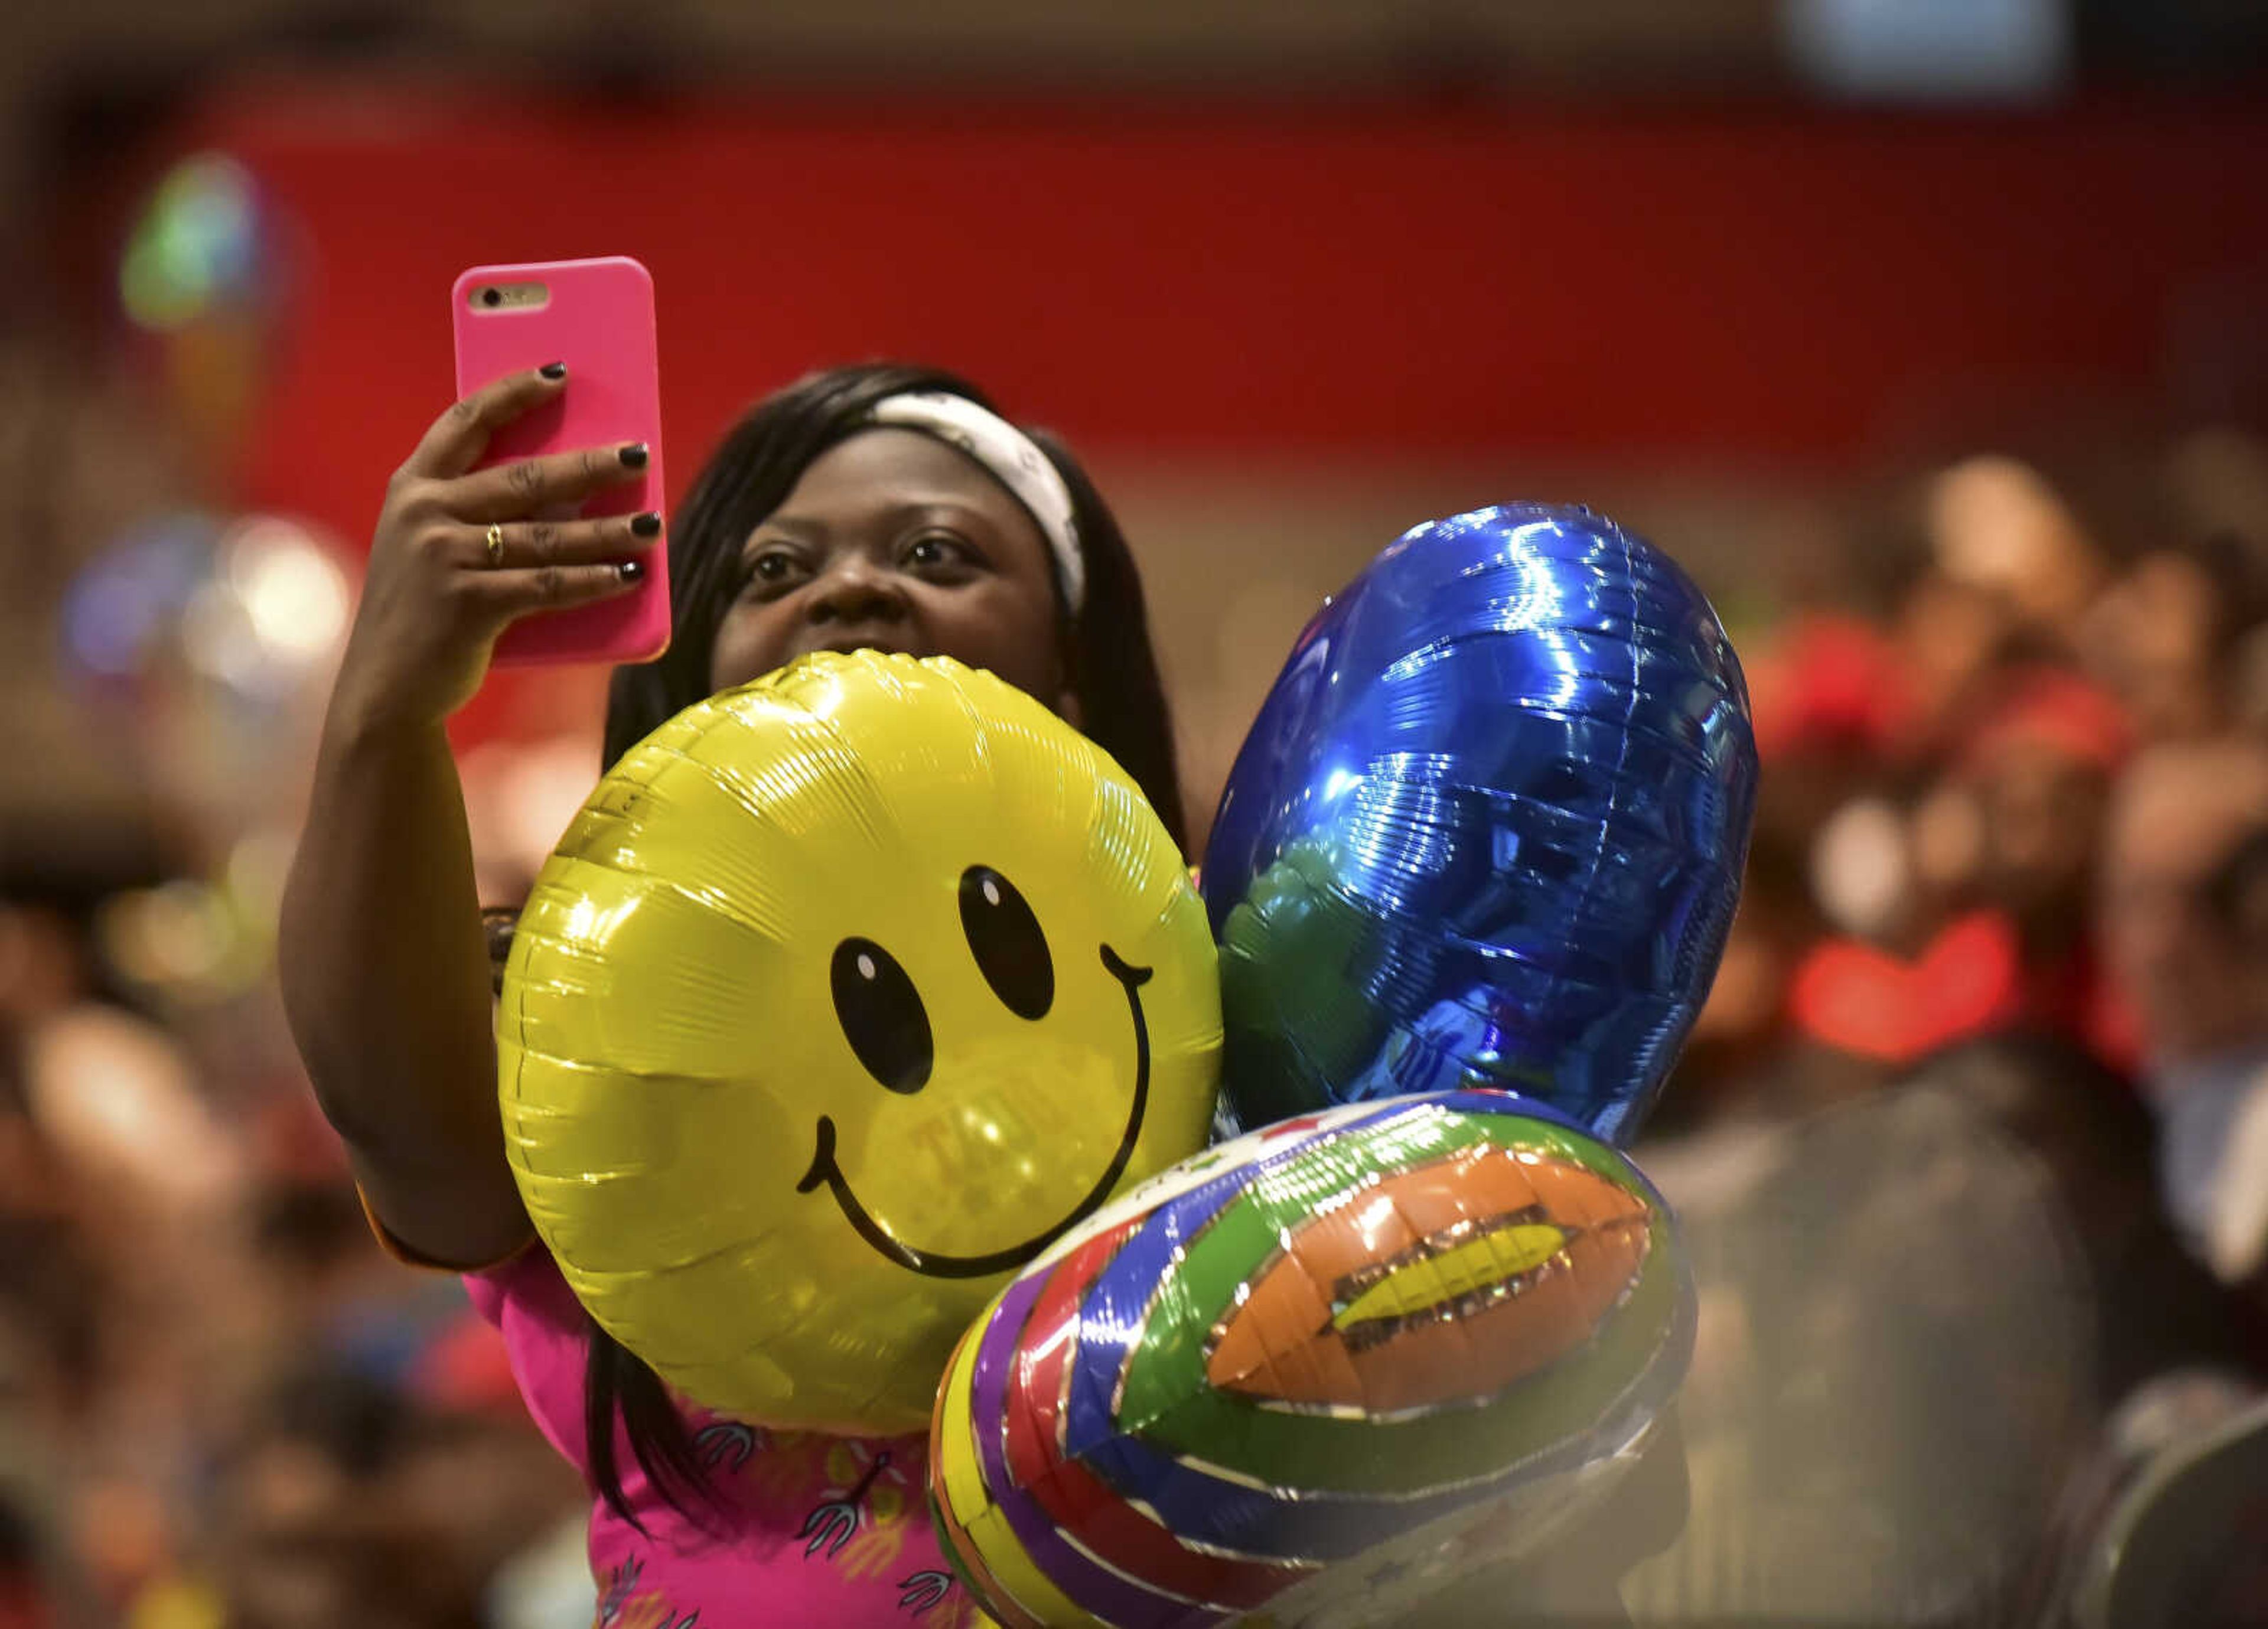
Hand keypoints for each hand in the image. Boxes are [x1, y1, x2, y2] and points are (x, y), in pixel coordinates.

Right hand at [327, 365, 658, 734]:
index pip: (465, 421)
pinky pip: (548, 585)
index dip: (514, 392)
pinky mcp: (468, 604)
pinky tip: (631, 575)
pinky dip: (594, 580)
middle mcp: (424, 513)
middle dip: (590, 464)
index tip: (561, 373)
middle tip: (640, 454)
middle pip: (525, 477)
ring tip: (652, 522)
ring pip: (547, 535)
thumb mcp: (430, 548)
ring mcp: (444, 558)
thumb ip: (473, 512)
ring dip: (608, 528)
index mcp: (412, 488)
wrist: (386, 688)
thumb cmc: (423, 612)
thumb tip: (570, 489)